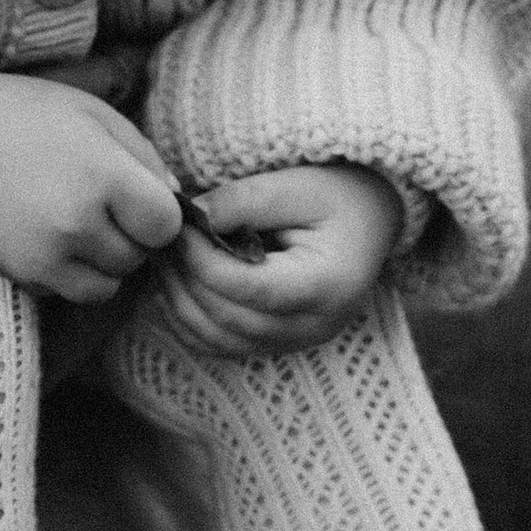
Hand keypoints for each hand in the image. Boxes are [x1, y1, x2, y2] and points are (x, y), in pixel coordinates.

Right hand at [0, 69, 182, 303]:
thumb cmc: (21, 113)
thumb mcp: (93, 112)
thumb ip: (143, 155)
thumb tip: (176, 200)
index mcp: (105, 174)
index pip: (166, 225)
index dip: (160, 214)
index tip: (141, 198)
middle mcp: (80, 222)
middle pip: (138, 258)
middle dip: (132, 237)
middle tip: (105, 206)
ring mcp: (48, 254)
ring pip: (107, 286)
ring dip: (104, 263)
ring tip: (81, 226)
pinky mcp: (21, 273)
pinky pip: (68, 291)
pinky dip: (70, 274)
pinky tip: (51, 237)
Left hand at [160, 163, 403, 356]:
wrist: (371, 221)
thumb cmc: (338, 197)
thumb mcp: (296, 185)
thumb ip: (243, 200)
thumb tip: (188, 216)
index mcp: (325, 285)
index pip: (245, 287)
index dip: (200, 258)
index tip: (176, 224)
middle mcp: (312, 326)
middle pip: (224, 317)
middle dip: (182, 275)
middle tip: (159, 236)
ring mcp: (295, 343)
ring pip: (214, 339)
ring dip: (177, 298)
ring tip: (164, 255)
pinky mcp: (277, 345)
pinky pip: (218, 345)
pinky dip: (188, 318)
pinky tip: (178, 280)